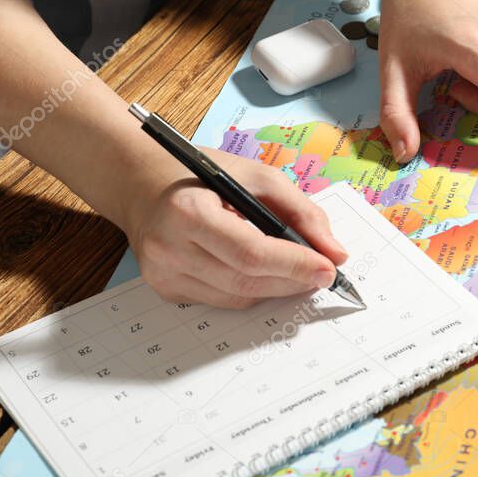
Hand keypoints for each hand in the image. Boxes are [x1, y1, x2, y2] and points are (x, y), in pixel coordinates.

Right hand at [124, 149, 347, 308]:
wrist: (142, 184)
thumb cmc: (202, 175)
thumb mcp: (256, 176)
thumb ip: (301, 210)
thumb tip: (335, 252)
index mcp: (188, 212)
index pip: (250, 253)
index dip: (295, 265)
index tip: (329, 268)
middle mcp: (169, 249)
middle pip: (246, 281)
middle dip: (293, 280)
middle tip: (325, 273)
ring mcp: (163, 275)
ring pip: (238, 297)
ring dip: (277, 288)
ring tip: (300, 272)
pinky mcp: (165, 289)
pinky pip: (222, 300)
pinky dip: (252, 290)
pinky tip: (265, 273)